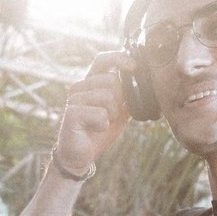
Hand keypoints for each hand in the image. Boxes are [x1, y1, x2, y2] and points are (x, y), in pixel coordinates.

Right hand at [54, 50, 133, 177]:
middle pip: (111, 80)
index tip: (134, 66)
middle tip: (110, 116)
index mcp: (91, 83)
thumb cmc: (98, 132)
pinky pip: (100, 114)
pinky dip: (103, 125)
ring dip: (111, 115)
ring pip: (107, 97)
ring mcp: (74, 99)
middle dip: (118, 101)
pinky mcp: (71, 114)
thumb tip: (145, 84)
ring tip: (100, 124)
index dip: (119, 58)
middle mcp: (80, 87)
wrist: (80, 156)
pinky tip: (93, 130)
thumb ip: (128, 98)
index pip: (102, 60)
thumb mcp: (119, 113)